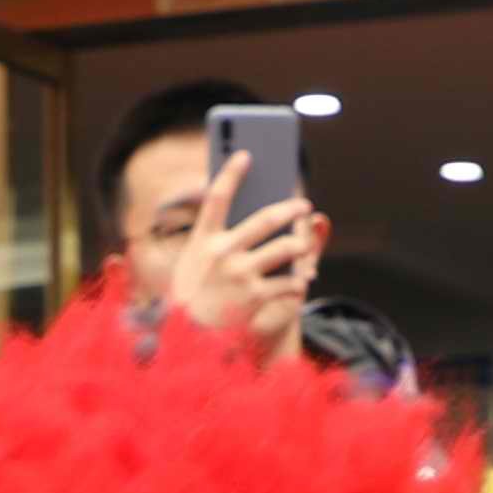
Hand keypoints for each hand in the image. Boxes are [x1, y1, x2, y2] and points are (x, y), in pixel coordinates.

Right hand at [153, 156, 324, 343]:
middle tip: (303, 204)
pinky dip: (297, 282)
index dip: (231, 173)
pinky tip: (299, 282)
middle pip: (265, 219)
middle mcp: (221, 252)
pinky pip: (289, 282)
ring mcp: (240, 274)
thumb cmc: (193, 294)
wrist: (189, 338)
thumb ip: (217, 238)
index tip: (246, 154)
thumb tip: (243, 216)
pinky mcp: (255, 296)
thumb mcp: (194, 262)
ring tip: (304, 245)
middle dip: (290, 208)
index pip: (217, 197)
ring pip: (286, 248)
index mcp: (202, 239)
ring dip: (301, 244)